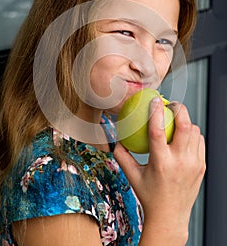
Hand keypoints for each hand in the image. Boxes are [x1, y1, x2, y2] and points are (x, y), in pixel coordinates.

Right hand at [114, 96, 205, 243]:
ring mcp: (194, 164)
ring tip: (176, 119)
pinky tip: (183, 135)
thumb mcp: (131, 176)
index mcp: (161, 163)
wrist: (170, 216)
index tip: (154, 100)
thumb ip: (121, 155)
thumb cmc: (148, 195)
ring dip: (186, 122)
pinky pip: (199, 142)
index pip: (158, 131)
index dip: (156, 112)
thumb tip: (116, 137)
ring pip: (195, 132)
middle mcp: (180, 163)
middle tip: (171, 105)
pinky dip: (192, 134)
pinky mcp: (201, 166)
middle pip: (185, 126)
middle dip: (179, 109)